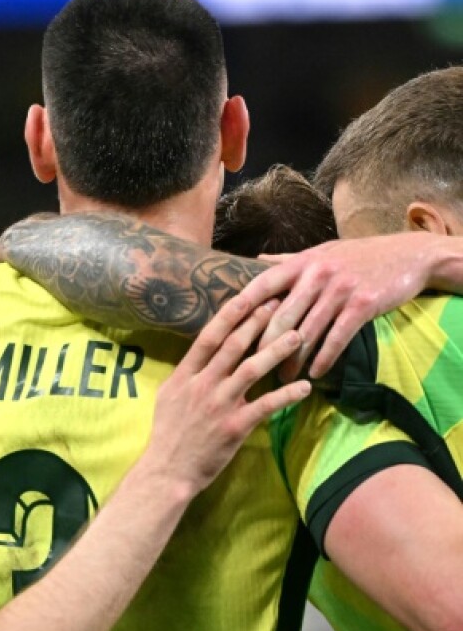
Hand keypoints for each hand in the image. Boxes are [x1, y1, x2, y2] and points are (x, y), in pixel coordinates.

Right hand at [145, 297, 311, 492]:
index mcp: (183, 376)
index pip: (208, 338)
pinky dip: (285, 395)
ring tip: (297, 336)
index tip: (247, 298)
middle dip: (256, 323)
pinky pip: (265, 405)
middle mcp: (201, 385)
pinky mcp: (234, 426)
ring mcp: (218, 405)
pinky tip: (304, 387)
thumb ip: (185, 375)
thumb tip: (201, 357)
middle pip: (232, 347)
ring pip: (250, 370)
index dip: (229, 316)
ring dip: (275, 351)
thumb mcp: (167, 397)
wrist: (168, 470)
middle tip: (278, 305)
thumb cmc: (168, 434)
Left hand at [236, 233, 450, 378]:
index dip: (239, 309)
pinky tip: (315, 374)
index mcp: (301, 263)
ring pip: (307, 332)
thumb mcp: (321, 252)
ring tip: (282, 378)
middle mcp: (316, 274)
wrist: (408, 254)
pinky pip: (336, 338)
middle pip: (279, 317)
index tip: (222, 333)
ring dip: (293, 359)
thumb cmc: (358, 255)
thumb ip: (288, 261)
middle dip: (264, 346)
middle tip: (251, 369)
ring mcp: (339, 290)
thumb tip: (256, 261)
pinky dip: (324, 359)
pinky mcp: (362, 305)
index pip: (260, 286)